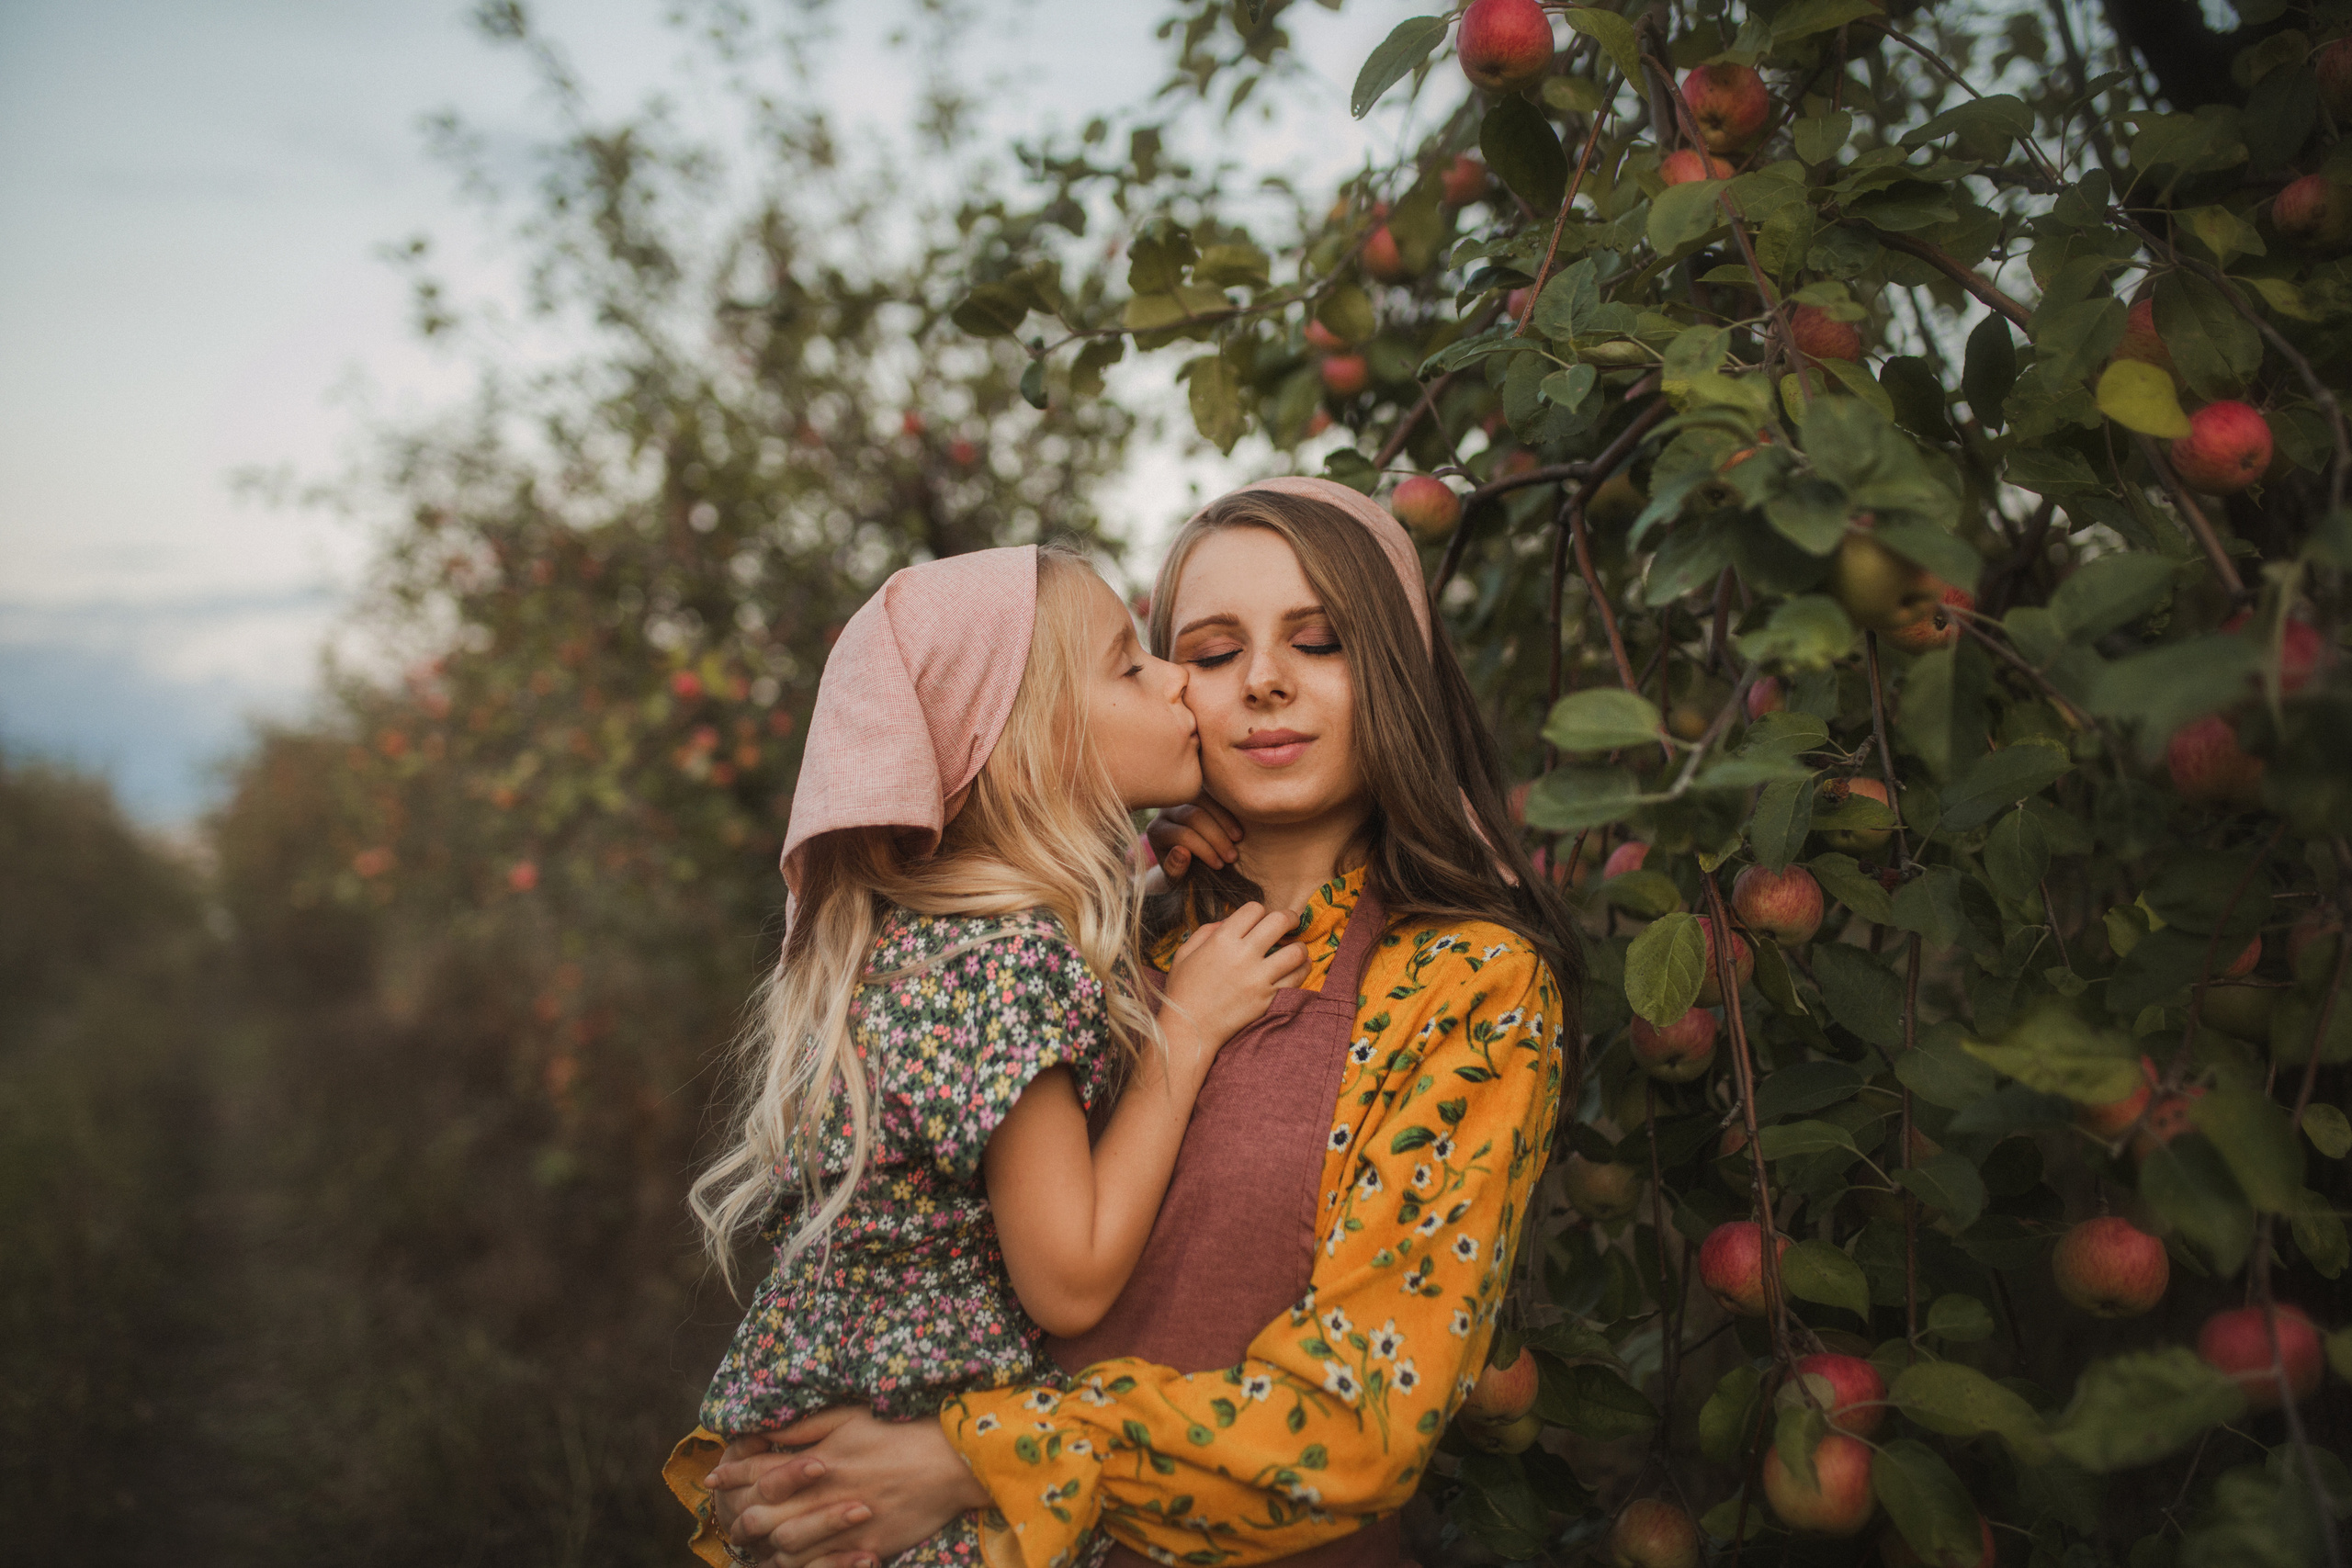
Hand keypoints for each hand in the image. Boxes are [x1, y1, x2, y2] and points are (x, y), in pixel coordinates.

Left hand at [707, 1408, 987, 1567]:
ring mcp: (843, 1524)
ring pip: (784, 1545)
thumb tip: (766, 1430)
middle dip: (737, 1515)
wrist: (951, 1463)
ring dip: (763, 1544)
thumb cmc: (900, 1433)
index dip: (731, 1475)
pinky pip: (820, 1564)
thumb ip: (804, 1427)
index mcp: (817, 1459)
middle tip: (726, 1517)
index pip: (759, 1470)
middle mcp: (823, 1494)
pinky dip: (798, 1564)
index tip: (712, 1479)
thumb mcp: (849, 1417)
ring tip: (751, 1543)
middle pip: (762, 1513)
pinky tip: (787, 1559)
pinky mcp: (865, 1547)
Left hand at [1143, 800, 1242, 879]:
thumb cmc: (1183, 871)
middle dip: (1216, 838)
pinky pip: (1214, 794)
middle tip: (1232, 857)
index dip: (1204, 850)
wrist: (1188, 859)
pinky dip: (1228, 811)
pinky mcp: (1198, 789)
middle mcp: (1166, 810)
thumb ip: (1175, 869)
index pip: (1182, 835)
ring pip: (1204, 800)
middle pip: (1193, 816)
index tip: (1220, 866)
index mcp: (1157, 831)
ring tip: (1238, 840)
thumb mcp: (1178, 879)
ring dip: (1225, 821)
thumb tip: (1181, 852)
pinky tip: (1239, 830)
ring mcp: (1183, 797)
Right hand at [1162, 901, 1308, 1053]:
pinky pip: (1297, 979)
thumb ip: (1206, 931)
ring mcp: (1258, 978)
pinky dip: (1302, 970)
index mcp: (1222, 940)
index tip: (1263, 919)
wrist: (1190, 1029)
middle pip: (1280, 921)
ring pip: (1296, 952)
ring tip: (1296, 950)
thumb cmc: (1184, 991)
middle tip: (1292, 922)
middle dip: (1290, 917)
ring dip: (1299, 947)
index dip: (1261, 911)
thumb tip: (1228, 921)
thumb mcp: (1184, 954)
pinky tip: (1299, 968)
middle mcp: (1243, 955)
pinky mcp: (1268, 999)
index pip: (1255, 909)